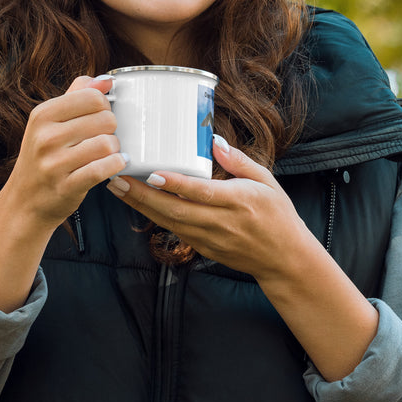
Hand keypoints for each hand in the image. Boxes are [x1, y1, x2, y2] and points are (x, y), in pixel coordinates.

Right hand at [4, 75, 127, 234]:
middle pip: (105, 119)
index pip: (92, 97)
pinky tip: (115, 164)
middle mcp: (45, 137)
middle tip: (104, 137)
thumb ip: (78, 95)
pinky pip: (103, 169)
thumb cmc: (44, 157)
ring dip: (115, 149)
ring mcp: (54, 164)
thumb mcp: (50, 122)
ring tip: (108, 153)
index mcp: (42, 115)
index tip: (99, 117)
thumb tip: (106, 79)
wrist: (25, 202)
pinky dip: (116, 165)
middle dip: (112, 129)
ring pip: (107, 143)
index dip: (104, 106)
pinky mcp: (66, 187)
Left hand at [106, 135, 378, 380]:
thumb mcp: (267, 182)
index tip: (152, 171)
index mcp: (238, 201)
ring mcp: (209, 239)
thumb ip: (239, 161)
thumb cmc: (278, 216)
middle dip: (142, 195)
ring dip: (140, 205)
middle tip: (117, 178)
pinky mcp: (202, 248)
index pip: (201, 193)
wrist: (284, 260)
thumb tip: (213, 140)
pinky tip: (137, 202)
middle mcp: (220, 222)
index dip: (175, 183)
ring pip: (168, 222)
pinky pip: (174, 230)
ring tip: (118, 187)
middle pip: (174, 210)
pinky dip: (153, 216)